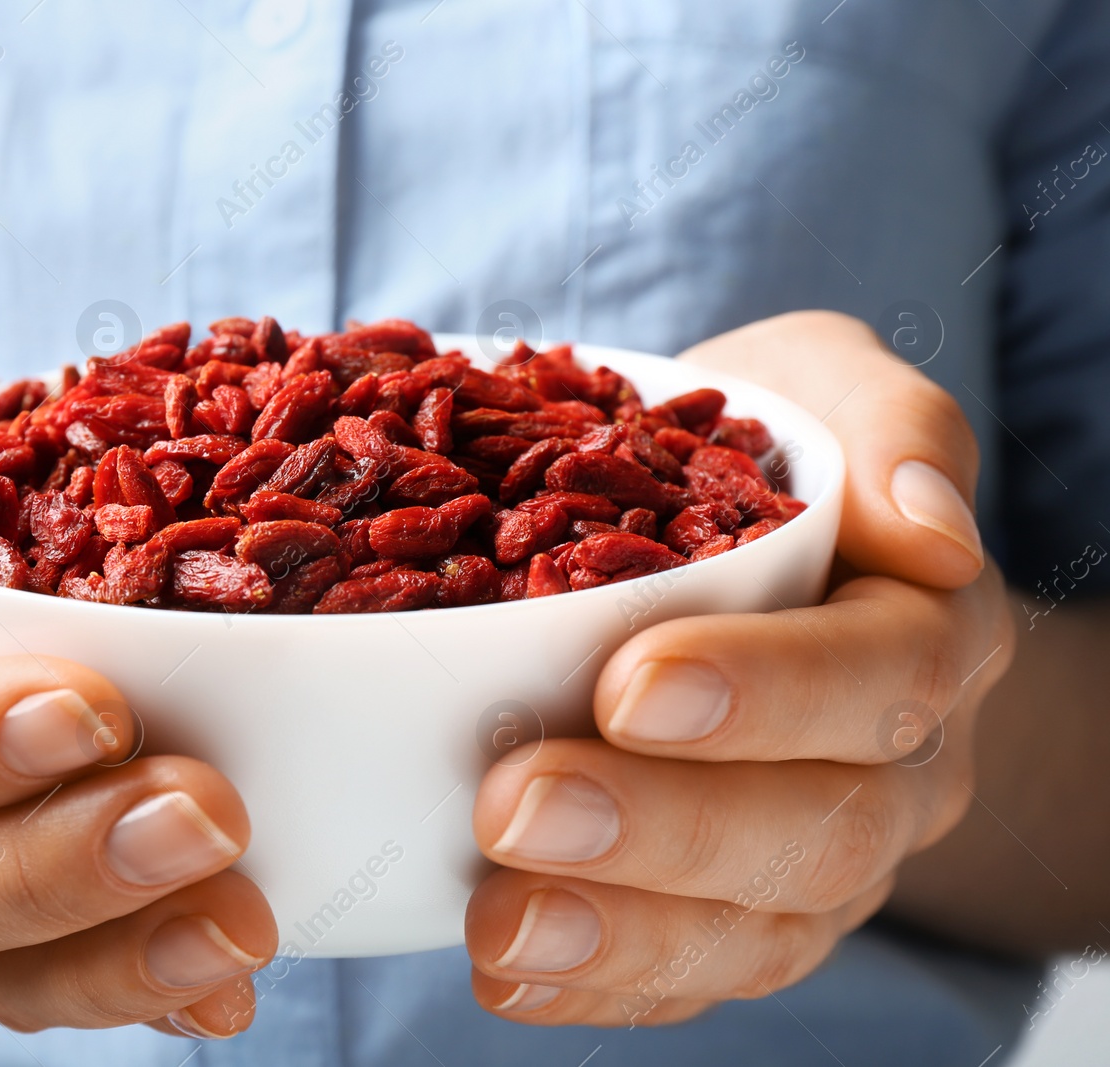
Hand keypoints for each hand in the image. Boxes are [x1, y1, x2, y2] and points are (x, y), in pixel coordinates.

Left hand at [464, 311, 1011, 1025]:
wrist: (736, 546)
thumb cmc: (765, 457)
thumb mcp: (823, 386)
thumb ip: (888, 426)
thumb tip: (930, 527)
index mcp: (925, 629)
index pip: (884, 677)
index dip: (768, 693)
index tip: (626, 684)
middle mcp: (893, 764)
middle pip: (818, 827)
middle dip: (664, 829)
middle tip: (514, 804)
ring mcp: (821, 855)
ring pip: (756, 932)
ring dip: (621, 934)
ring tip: (497, 921)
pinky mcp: (742, 914)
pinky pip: (690, 977)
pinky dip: (598, 984)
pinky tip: (503, 971)